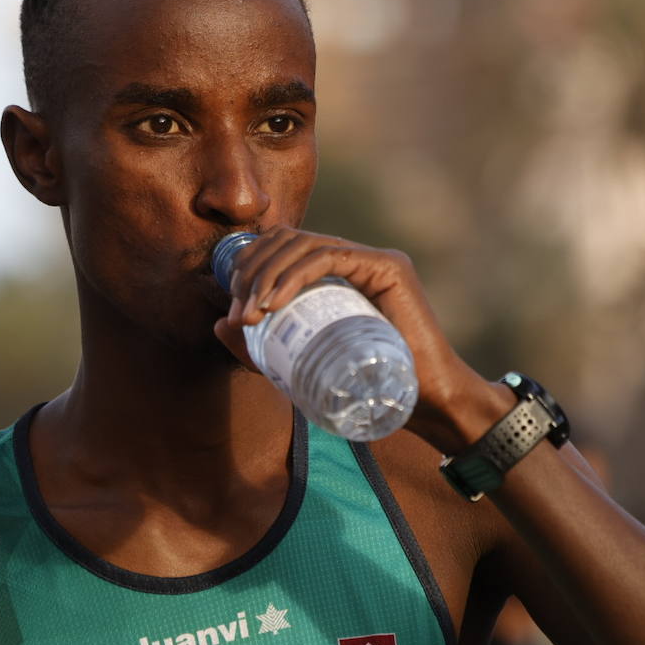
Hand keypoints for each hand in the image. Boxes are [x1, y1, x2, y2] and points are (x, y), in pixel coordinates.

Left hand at [212, 226, 509, 450]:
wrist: (424, 404)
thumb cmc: (367, 386)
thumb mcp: (300, 361)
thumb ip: (259, 345)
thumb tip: (220, 322)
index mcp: (335, 271)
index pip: (282, 247)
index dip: (250, 266)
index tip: (235, 308)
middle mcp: (354, 256)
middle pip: (288, 241)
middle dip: (254, 271)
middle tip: (242, 314)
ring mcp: (373, 258)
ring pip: (304, 245)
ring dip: (268, 274)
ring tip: (253, 313)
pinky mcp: (388, 267)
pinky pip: (330, 257)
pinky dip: (295, 275)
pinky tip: (275, 301)